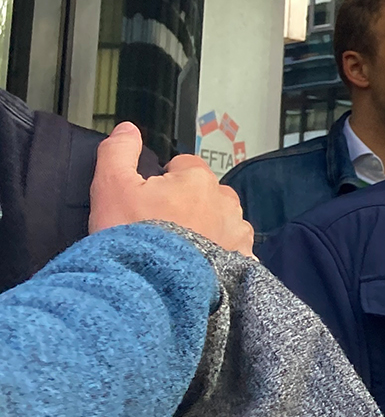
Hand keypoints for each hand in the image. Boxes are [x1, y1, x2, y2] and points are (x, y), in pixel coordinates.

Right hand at [90, 123, 253, 256]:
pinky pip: (237, 250)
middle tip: (161, 226)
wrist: (150, 287)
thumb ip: (118, 152)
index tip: (149, 200)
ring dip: (208, 227)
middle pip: (207, 191)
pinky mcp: (242, 261)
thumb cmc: (131, 236)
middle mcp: (225, 202)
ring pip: (224, 219)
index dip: (164, 180)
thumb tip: (128, 129)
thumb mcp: (111, 187)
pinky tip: (204, 264)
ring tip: (179, 248)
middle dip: (188, 202)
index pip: (184, 164)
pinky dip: (224, 253)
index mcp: (198, 180)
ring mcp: (237, 233)